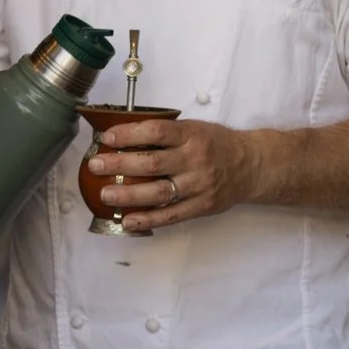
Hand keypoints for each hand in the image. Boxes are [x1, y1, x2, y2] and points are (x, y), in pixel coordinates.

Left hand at [85, 118, 259, 232]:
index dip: (129, 134)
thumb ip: (166, 133)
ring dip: (129, 195)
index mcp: (192, 135)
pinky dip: (148, 219)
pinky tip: (128, 220)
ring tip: (106, 194)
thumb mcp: (195, 128)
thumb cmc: (217, 144)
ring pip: (159, 192)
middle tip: (96, 166)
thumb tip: (123, 136)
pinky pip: (171, 215)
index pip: (157, 131)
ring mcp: (199, 185)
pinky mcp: (202, 206)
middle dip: (120, 165)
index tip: (107, 138)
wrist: (252, 166)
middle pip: (153, 163)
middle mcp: (195, 160)